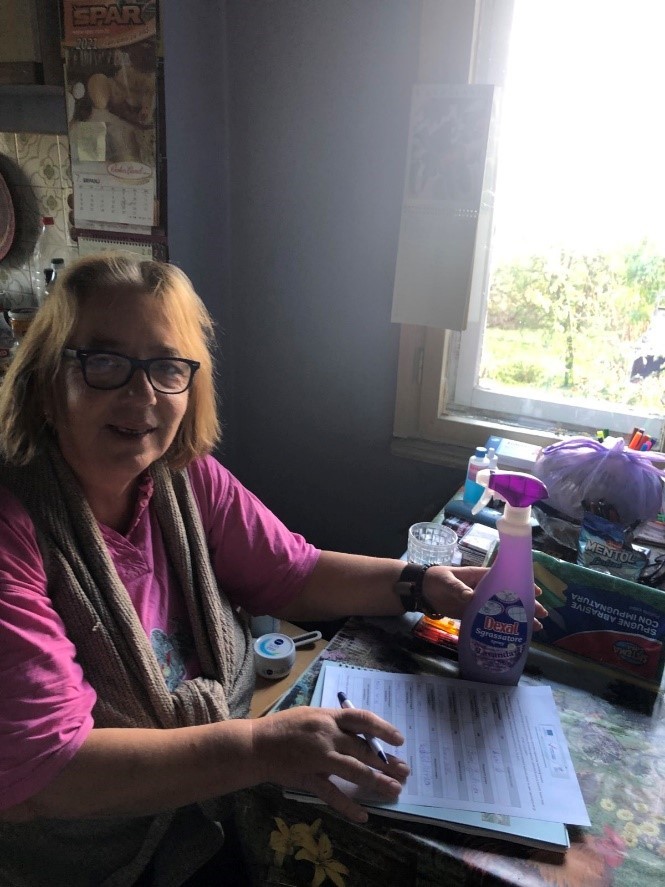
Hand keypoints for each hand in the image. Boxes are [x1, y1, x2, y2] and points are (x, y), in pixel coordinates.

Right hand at [250, 706, 409, 821]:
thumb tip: (363, 736)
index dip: (384, 729)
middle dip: (387, 762)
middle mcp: (327, 736)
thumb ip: (335, 724)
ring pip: (354, 771)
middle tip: (404, 771)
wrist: (256, 745)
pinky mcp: (309, 778)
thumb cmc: (285, 727)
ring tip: (394, 790)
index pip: (363, 719)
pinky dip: (348, 806)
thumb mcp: (312, 716)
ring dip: (377, 782)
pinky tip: (363, 815)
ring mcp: (318, 758)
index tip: (400, 740)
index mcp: (328, 717)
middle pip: (364, 750)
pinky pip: (332, 794)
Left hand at [422, 566, 546, 629]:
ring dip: (518, 618)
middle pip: (509, 597)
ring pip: (503, 611)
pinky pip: (491, 621)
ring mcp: (479, 603)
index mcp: (480, 577)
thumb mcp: (446, 581)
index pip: (505, 579)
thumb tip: (470, 596)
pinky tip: (514, 636)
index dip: (521, 585)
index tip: (537, 592)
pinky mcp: (472, 614)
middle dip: (526, 605)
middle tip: (543, 615)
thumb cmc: (436, 579)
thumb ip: (457, 588)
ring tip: (536, 628)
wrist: (422, 591)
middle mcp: (484, 590)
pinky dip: (502, 628)